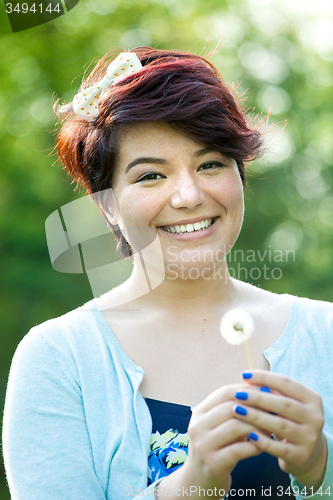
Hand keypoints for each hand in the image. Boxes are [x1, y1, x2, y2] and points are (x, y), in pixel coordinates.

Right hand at [180, 383, 263, 495]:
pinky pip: (239, 450)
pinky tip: (262, 447)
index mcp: (199, 412)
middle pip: (231, 407)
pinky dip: (254, 446)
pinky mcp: (213, 463)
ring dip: (257, 426)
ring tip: (271, 429)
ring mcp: (203, 445)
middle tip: (274, 410)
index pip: (225, 392)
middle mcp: (198, 426)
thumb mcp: (218, 426)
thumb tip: (262, 390)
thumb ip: (232, 410)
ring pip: (235, 426)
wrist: (199, 482)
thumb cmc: (216, 448)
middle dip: (256, 407)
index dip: (247, 389)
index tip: (268, 390)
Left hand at [232, 370, 326, 489]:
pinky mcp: (301, 456)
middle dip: (258, 398)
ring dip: (256, 417)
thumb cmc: (289, 420)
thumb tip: (246, 378)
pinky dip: (263, 441)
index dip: (265, 377)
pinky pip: (279, 448)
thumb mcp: (286, 403)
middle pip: (284, 404)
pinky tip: (248, 435)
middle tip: (237, 394)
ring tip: (237, 410)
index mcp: (312, 399)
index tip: (244, 374)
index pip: (287, 383)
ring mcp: (309, 437)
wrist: (307, 453)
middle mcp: (315, 417)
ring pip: (280, 425)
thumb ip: (271, 391)